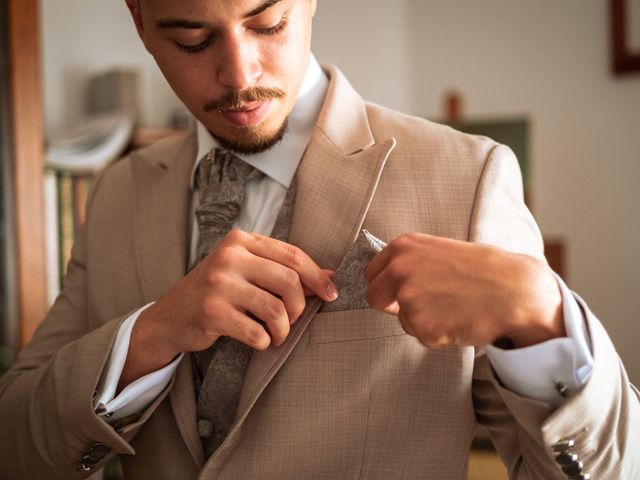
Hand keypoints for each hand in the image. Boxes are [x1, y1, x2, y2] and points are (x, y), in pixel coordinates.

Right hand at [119, 229, 336, 389]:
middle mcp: (229, 257)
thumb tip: (330, 277)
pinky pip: (257, 332)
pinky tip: (258, 340)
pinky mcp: (212, 312)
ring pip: (276, 309)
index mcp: (241, 241)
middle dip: (300, 307)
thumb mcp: (246, 271)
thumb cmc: (216, 292)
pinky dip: (264, 341)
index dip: (317, 276)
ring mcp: (219, 284)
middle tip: (293, 320)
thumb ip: (283, 270)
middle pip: (289, 282)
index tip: (331, 293)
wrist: (170, 317)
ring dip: (283, 329)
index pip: (293, 255)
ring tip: (276, 334)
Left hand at [365, 233, 564, 348]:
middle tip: (421, 307)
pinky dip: (437, 335)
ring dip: (422, 321)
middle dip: (392, 306)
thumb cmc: (484, 271)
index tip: (394, 293)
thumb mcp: (441, 251)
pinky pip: (421, 336)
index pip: (372, 272)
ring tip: (453, 308)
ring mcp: (408, 297)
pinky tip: (458, 321)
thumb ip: (412, 263)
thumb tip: (392, 282)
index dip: (384, 286)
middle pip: (374, 297)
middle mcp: (399, 269)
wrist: (515, 291)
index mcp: (404, 246)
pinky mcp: (420, 325)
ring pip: (402, 320)